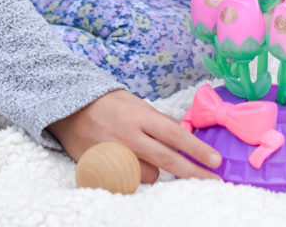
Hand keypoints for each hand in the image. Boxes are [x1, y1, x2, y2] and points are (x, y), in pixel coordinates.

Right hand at [47, 88, 221, 182]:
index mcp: (141, 116)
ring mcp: (117, 154)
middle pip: (168, 160)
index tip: (216, 160)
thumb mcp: (135, 104)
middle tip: (214, 180)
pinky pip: (129, 182)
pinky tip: (123, 163)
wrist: (70, 109)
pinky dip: (132, 176)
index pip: (175, 135)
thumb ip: (155, 122)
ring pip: (149, 175)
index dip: (197, 149)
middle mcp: (131, 136)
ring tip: (137, 154)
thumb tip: (181, 137)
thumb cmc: (108, 104)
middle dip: (194, 172)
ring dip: (153, 170)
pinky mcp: (104, 169)